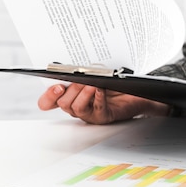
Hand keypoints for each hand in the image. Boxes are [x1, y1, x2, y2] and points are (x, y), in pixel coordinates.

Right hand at [38, 83, 170, 123]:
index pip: (48, 102)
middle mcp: (77, 107)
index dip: (47, 97)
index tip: (56, 86)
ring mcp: (90, 114)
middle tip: (81, 79)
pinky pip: (96, 110)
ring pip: (76, 108)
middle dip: (71, 89)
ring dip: (83, 94)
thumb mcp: (94, 74)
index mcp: (70, 96)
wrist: (138, 93)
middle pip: (63, 103)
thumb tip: (73, 69)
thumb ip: (81, 73)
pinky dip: (97, 98)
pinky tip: (100, 89)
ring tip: (91, 84)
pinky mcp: (104, 117)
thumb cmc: (115, 83)